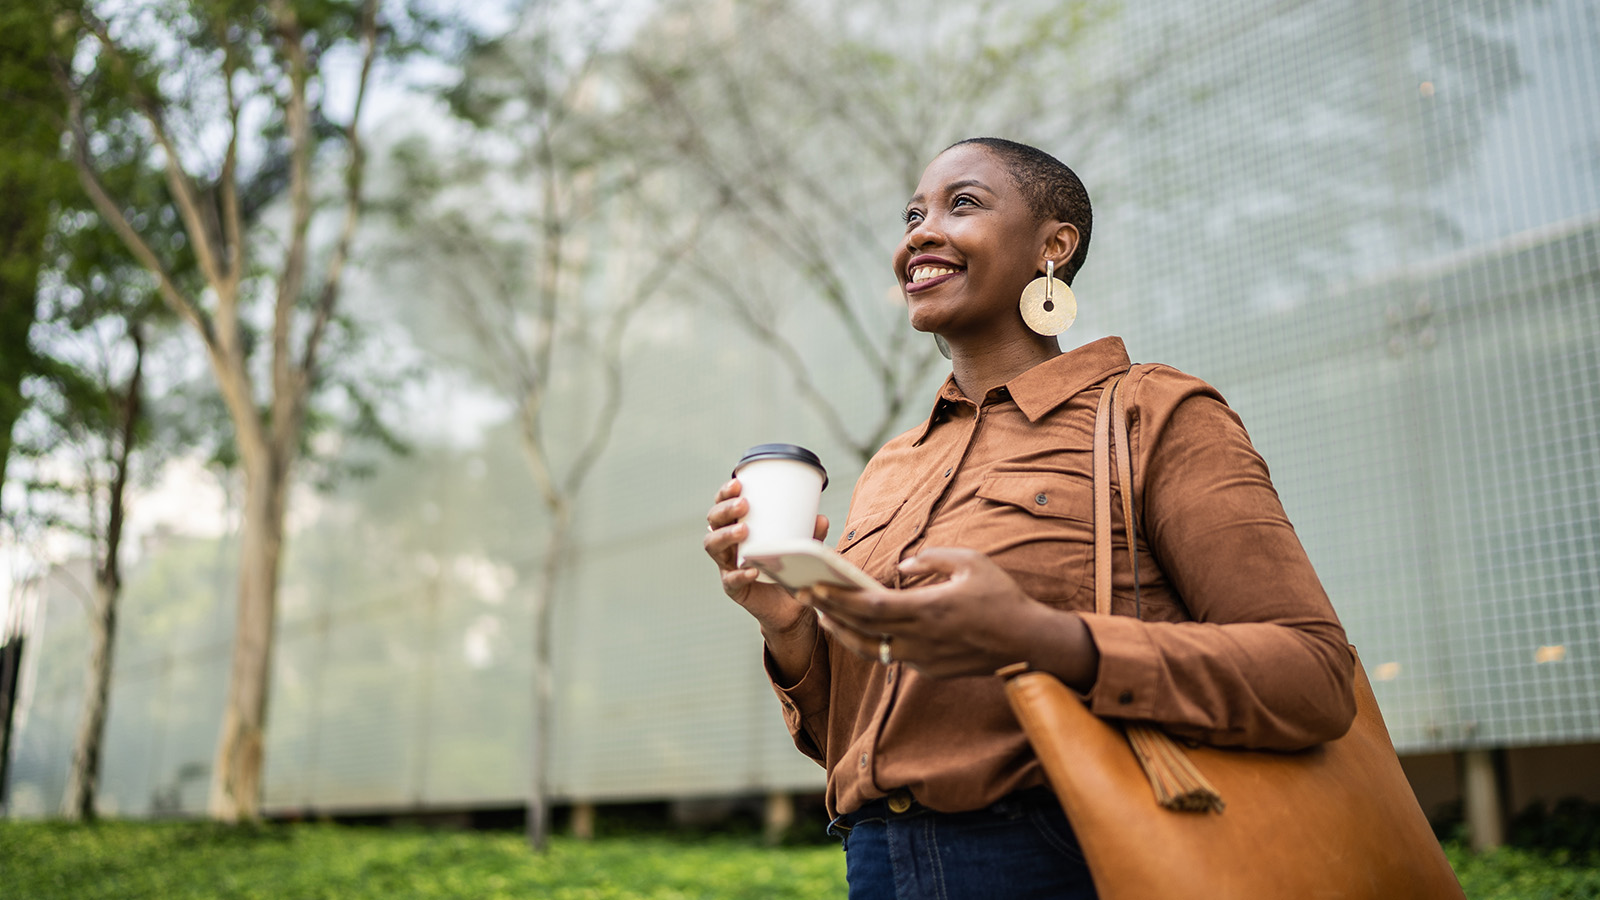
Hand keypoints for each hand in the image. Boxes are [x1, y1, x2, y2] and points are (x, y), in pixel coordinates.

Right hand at [703, 478, 828, 636]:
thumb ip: (811, 534)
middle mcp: (727, 544)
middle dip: (725, 510)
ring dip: (725, 535)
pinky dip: (740, 574)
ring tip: (743, 530)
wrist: (790, 605)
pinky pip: (731, 580)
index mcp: (738, 528)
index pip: (723, 505)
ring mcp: (727, 565)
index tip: (738, 483)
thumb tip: (821, 518)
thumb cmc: (789, 568)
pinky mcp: (733, 588)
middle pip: (713, 522)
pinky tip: (751, 570)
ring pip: (713, 546)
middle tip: (744, 504)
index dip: (724, 494)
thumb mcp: (800, 546)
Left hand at [804, 547, 1097, 685]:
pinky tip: (858, 627)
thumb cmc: (1002, 598)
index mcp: (929, 610)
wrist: (1028, 645)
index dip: (838, 599)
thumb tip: (902, 566)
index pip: (871, 607)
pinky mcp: (928, 669)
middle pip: (862, 629)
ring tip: (824, 614)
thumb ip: (932, 559)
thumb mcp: (972, 563)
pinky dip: (869, 641)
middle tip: (804, 594)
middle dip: (829, 612)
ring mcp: (923, 658)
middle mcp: (921, 639)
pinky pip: (891, 655)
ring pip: (871, 649)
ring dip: (843, 632)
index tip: (814, 587)